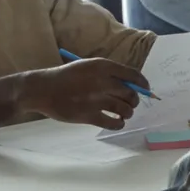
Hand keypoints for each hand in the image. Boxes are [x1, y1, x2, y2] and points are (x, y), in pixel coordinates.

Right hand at [17, 57, 145, 125]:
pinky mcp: (89, 115)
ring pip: (125, 109)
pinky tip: (116, 122)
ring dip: (128, 113)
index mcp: (102, 66)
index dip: (143, 84)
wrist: (43, 89)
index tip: (146, 90)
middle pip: (131, 94)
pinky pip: (113, 123)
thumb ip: (108, 73)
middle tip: (130, 104)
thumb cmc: (66, 77)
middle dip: (134, 101)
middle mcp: (102, 82)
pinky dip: (119, 124)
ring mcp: (96, 99)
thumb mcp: (87, 66)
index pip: (133, 75)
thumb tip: (131, 85)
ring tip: (123, 113)